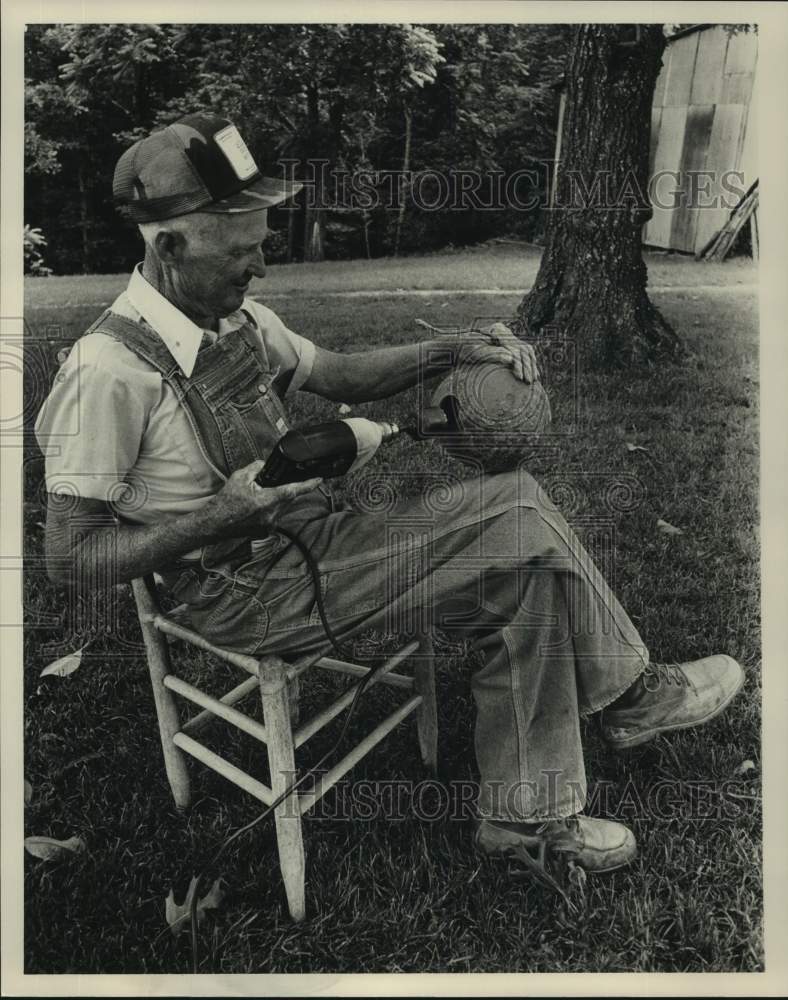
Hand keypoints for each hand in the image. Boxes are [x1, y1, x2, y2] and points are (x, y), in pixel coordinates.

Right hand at [202, 460, 322, 538]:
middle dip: (284, 489)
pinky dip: (270, 509)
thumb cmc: (226, 501)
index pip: (294, 490)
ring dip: (276, 500)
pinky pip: (275, 516)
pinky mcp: (266, 531)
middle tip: (271, 485)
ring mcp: (270, 525)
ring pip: (281, 507)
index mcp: (268, 500)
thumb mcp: (240, 477)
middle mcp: (272, 514)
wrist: (215, 523)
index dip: (309, 484)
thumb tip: (266, 466)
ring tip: (258, 497)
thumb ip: (257, 467)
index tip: (319, 479)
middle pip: (287, 498)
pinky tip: (256, 507)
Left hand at [464, 322, 539, 383]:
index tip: (519, 376)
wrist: (459, 348)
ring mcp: (508, 338)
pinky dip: (530, 363)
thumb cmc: (463, 351)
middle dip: (527, 365)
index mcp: (497, 330)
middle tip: (528, 381)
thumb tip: (511, 358)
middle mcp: (505, 332)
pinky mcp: (509, 345)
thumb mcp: (474, 353)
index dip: (519, 362)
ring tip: (533, 380)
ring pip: (526, 351)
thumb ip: (492, 354)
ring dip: (531, 365)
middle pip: (522, 348)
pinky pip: (524, 354)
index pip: (513, 347)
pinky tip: (534, 374)